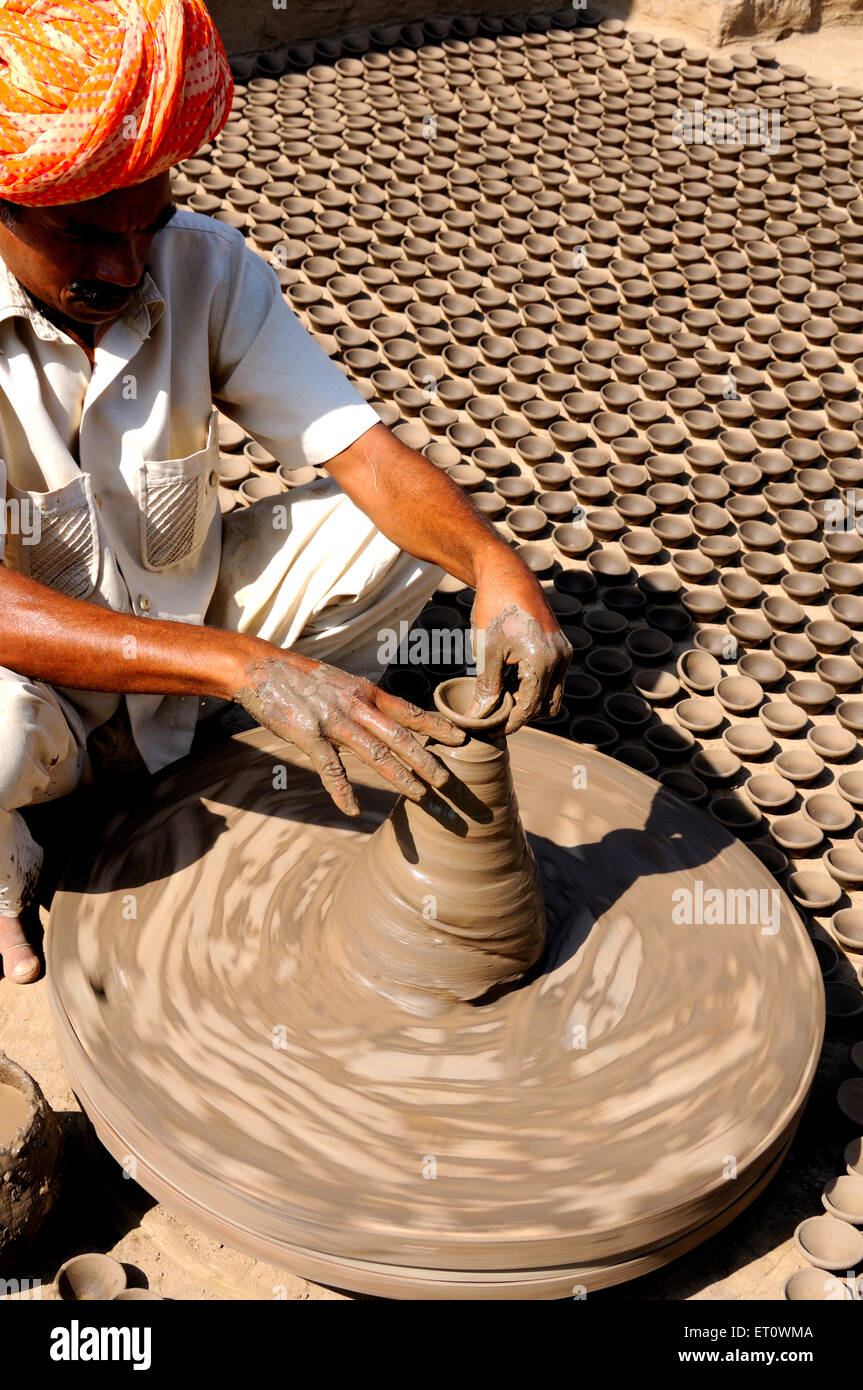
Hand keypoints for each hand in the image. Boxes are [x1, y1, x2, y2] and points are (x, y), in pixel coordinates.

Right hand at [233, 654, 464, 816]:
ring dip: (399, 776)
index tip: (460, 738)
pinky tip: (352, 809)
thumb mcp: (341, 682)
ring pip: (374, 753)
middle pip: (399, 736)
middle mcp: (355, 706)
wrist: (262, 669)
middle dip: (425, 760)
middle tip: (447, 782)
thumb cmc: (302, 678)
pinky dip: (342, 792)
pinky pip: (330, 769)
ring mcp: (332, 721)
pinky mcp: (309, 736)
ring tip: (420, 796)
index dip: (436, 726)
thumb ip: (364, 699)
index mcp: (365, 692)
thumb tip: (388, 713)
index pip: (408, 711)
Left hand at [469, 555, 571, 733]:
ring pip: (552, 694)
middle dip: (523, 715)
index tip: (489, 731)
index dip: (509, 724)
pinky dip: (534, 685)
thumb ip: (486, 687)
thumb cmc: (495, 609)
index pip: (529, 709)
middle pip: (547, 707)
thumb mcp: (487, 651)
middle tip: (495, 717)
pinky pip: (552, 678)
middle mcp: (561, 659)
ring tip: (501, 697)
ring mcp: (564, 652)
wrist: (508, 575)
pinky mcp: (560, 646)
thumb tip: (478, 718)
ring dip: (530, 701)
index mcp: (543, 661)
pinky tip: (510, 679)